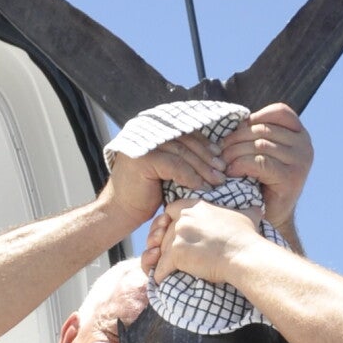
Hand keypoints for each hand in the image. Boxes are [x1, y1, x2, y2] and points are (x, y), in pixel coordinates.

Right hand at [100, 127, 226, 236]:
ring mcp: (143, 144)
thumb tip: (214, 155)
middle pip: (185, 140)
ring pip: (182, 152)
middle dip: (207, 156)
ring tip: (217, 180)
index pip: (184, 132)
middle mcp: (146, 132)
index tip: (221, 156)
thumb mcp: (167, 171)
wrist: (120, 212)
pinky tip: (201, 186)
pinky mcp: (143, 158)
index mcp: (152, 130)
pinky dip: (190, 176)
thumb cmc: (145, 195)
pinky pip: (175, 165)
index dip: (204, 144)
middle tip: (223, 170)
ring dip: (202, 167)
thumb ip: (182, 158)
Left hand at [143, 195, 262, 287]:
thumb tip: (260, 209)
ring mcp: (178, 236)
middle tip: (168, 256)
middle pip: (163, 231)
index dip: (170, 221)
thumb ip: (248, 211)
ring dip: (162, 261)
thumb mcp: (247, 217)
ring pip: (160, 250)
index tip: (175, 232)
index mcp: (196, 206)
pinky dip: (159, 275)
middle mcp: (184, 218)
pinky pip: (159, 267)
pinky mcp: (176, 254)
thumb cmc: (247, 237)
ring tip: (164, 270)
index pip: (171, 210)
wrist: (244, 255)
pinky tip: (161, 282)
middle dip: (164, 243)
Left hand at [218, 103, 312, 231]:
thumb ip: (257, 133)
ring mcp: (301, 161)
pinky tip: (231, 172)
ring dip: (235, 153)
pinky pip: (260, 162)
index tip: (236, 132)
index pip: (279, 111)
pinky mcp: (291, 178)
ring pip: (259, 145)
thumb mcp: (263, 150)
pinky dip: (241, 165)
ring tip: (223, 163)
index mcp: (300, 134)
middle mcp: (305, 145)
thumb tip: (233, 118)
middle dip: (236, 138)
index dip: (254, 118)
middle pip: (264, 129)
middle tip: (220, 150)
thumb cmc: (261, 181)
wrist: (271, 216)